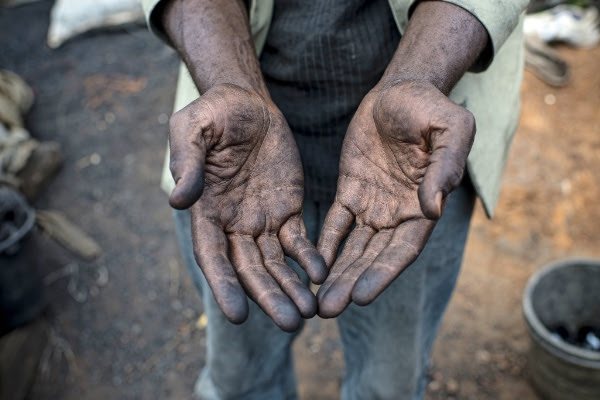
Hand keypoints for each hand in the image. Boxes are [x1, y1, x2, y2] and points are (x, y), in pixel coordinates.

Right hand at [169, 84, 326, 331]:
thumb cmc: (213, 113)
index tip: (237, 315)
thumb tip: (179, 201)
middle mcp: (233, 224)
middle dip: (269, 296)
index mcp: (206, 210)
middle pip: (250, 268)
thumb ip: (187, 162)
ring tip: (310, 311)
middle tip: (291, 323)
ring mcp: (262, 219)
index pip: (213, 256)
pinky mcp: (288, 209)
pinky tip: (322, 273)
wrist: (246, 102)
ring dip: (291, 287)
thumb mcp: (192, 129)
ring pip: (277, 262)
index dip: (224, 285)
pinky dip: (309, 257)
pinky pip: (299, 239)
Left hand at [316, 80, 474, 317]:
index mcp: (425, 204)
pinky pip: (335, 222)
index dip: (383, 273)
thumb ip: (445, 165)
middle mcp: (398, 213)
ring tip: (316, 301)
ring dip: (336, 273)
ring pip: (352, 247)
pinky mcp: (351, 190)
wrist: (401, 89)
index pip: (403, 248)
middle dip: (352, 282)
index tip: (361, 295)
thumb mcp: (450, 128)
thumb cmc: (430, 107)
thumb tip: (433, 206)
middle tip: (328, 309)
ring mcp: (373, 204)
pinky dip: (323, 244)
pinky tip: (308, 265)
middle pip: (373, 256)